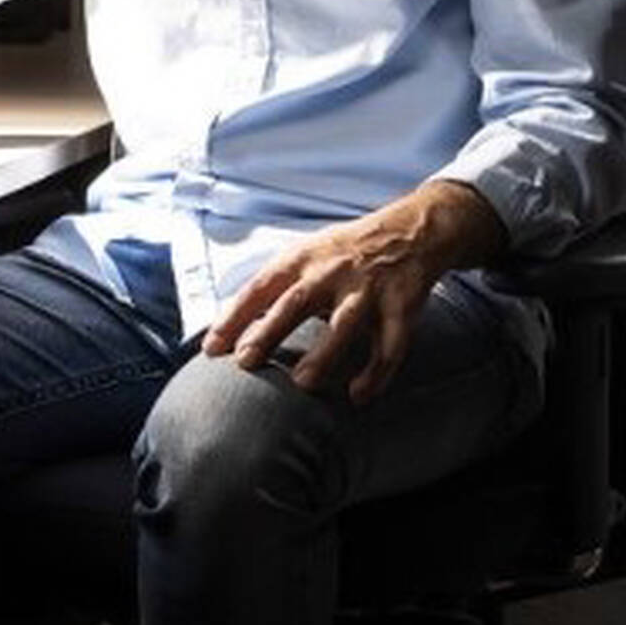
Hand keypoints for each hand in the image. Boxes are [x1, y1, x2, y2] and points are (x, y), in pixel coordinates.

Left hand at [204, 180, 505, 401]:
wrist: (413, 229)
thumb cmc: (346, 250)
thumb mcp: (306, 255)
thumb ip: (274, 287)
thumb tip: (230, 325)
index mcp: (302, 259)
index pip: (260, 287)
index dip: (234, 317)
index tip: (212, 347)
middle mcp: (332, 272)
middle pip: (296, 303)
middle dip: (269, 332)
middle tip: (245, 362)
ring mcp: (368, 289)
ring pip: (344, 324)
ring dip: (323, 354)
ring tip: (303, 382)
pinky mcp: (402, 305)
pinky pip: (390, 344)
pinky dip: (377, 372)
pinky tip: (360, 395)